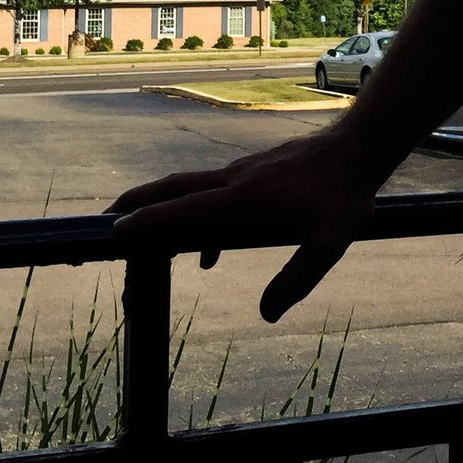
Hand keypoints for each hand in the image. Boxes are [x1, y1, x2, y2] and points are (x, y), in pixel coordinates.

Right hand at [106, 129, 380, 322]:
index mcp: (243, 200)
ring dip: (161, 209)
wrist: (359, 147)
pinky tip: (209, 254)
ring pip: (190, 189)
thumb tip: (266, 315)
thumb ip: (297, 279)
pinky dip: (199, 219)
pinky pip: (213, 195)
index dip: (148, 222)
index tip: (114, 233)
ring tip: (140, 238)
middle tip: (103, 224)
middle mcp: (233, 182)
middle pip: (172, 190)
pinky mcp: (254, 174)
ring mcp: (241, 174)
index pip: (184, 211)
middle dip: (135, 206)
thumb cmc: (344, 196)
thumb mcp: (329, 244)